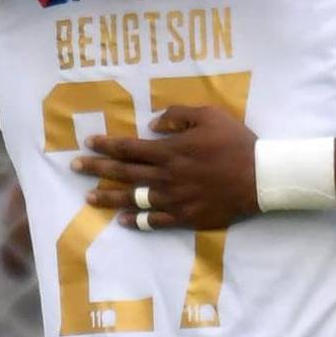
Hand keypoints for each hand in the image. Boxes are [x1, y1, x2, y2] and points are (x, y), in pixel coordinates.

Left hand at [73, 105, 259, 230]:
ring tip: (89, 197)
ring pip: (133, 199)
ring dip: (109, 197)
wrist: (259, 177)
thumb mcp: (209, 115)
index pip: (129, 147)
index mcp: (170, 150)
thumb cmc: (235, 142)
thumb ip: (178, 116)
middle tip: (75, 167)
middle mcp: (166, 176)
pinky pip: (154, 221)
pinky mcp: (185, 217)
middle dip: (97, 168)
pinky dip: (136, 221)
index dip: (106, 145)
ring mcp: (174, 199)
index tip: (88, 143)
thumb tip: (153, 125)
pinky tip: (122, 220)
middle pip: (124, 172)